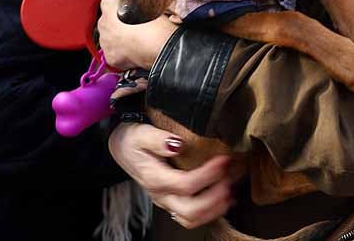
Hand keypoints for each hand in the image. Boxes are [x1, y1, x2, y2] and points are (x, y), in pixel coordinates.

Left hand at [98, 0, 177, 70]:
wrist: (156, 47)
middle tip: (135, 26)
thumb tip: (137, 4)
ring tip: (136, 40)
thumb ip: (135, 2)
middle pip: (107, 20)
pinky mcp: (109, 57)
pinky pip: (114, 53)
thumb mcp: (147, 3)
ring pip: (109, 38)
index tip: (129, 9)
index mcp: (109, 4)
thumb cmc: (154, 24)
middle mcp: (103, 22)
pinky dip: (122, 54)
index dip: (121, 5)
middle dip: (118, 23)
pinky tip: (135, 52)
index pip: (109, 0)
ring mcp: (104, 41)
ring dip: (119, 39)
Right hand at [109, 123, 234, 228]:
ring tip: (230, 191)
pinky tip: (223, 199)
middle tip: (230, 178)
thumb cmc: (133, 140)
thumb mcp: (141, 134)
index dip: (208, 175)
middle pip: (190, 210)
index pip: (185, 184)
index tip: (224, 160)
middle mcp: (161, 195)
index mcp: (154, 179)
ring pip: (191, 219)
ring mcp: (166, 202)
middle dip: (215, 197)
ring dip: (215, 209)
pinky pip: (191, 217)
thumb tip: (178, 144)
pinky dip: (210, 212)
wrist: (122, 148)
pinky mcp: (172, 202)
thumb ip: (158, 139)